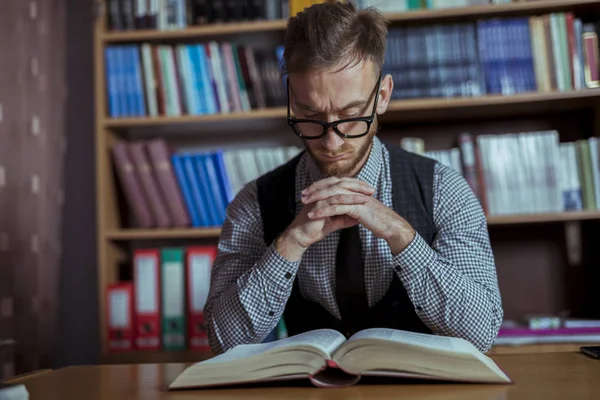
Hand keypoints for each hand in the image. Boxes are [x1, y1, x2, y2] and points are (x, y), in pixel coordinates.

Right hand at [275, 178, 374, 261]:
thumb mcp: (335, 222)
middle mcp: (322, 192)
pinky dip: (350, 200)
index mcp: (325, 194)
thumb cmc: (315, 228)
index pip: (343, 185)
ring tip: (369, 195)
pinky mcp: (319, 205)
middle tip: (372, 189)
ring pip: (341, 190)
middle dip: (359, 185)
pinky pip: (337, 200)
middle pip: (343, 183)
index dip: (356, 186)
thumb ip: (345, 217)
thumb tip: (358, 217)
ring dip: (356, 192)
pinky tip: (359, 202)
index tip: (369, 190)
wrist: (302, 236)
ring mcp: (320, 197)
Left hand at [301, 177, 415, 254]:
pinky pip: (336, 207)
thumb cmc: (377, 220)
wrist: (390, 226)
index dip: (320, 186)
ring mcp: (356, 197)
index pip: (334, 183)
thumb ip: (350, 207)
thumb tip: (340, 209)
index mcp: (355, 189)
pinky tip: (313, 215)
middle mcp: (355, 190)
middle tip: (302, 195)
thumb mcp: (361, 211)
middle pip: (331, 185)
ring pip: (331, 195)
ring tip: (305, 204)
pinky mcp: (356, 207)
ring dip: (316, 199)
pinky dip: (323, 211)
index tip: (308, 192)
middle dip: (315, 190)